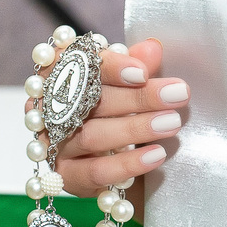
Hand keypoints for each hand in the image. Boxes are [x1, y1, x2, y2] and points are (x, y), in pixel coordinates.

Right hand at [25, 38, 188, 196]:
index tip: (143, 72)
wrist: (105, 157)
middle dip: (137, 97)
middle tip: (177, 94)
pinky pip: (95, 171)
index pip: (79, 63)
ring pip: (92, 136)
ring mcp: (53, 144)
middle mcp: (50, 109)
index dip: (111, 67)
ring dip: (135, 129)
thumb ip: (136, 65)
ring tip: (172, 123)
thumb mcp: (125, 82)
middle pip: (89, 100)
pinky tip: (156, 155)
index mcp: (60, 74)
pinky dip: (127, 164)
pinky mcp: (65, 176)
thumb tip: (152, 49)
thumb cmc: (112, 109)